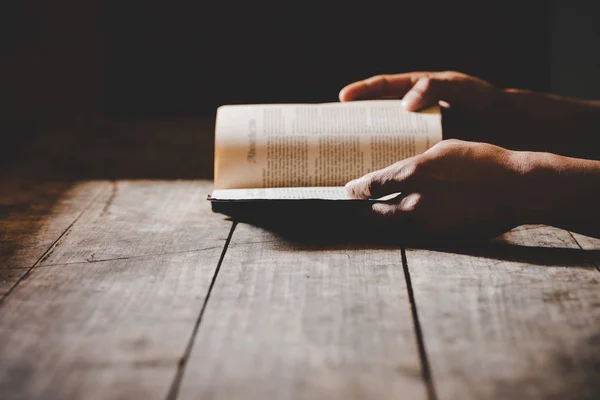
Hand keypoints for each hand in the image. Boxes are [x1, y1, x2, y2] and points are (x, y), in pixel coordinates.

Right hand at [339, 71, 599, 159]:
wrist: (507, 128)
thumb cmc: (484, 101)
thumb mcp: (460, 88)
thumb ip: (434, 88)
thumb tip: (405, 102)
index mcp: (417, 90)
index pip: (383, 87)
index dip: (362, 92)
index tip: (343, 99)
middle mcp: (413, 111)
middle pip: (378, 114)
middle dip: (357, 122)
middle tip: (338, 133)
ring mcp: (419, 131)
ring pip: (387, 137)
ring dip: (369, 147)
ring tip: (351, 158)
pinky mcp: (426, 150)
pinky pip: (402, 155)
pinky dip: (389, 163)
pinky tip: (379, 174)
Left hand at [345, 139, 528, 239]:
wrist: (517, 188)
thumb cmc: (482, 161)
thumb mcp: (443, 150)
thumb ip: (414, 164)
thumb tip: (398, 172)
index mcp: (412, 173)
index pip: (368, 186)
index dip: (354, 190)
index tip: (349, 191)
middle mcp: (413, 201)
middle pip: (372, 213)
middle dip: (360, 211)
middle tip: (353, 209)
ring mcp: (426, 224)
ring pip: (390, 228)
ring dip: (380, 222)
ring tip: (373, 217)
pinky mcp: (440, 238)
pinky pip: (413, 235)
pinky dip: (403, 230)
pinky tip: (404, 224)